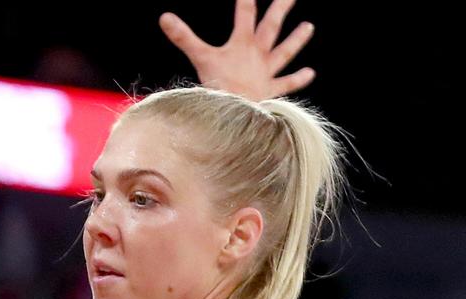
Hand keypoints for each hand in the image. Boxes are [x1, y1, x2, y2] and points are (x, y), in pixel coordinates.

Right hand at [161, 0, 315, 99]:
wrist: (237, 112)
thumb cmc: (220, 84)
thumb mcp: (200, 57)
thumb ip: (183, 37)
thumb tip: (164, 17)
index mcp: (242, 43)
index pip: (245, 13)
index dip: (246, 0)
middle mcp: (258, 54)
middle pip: (272, 26)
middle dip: (282, 8)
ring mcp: (266, 72)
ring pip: (285, 52)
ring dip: (297, 39)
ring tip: (309, 26)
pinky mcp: (271, 90)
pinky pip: (286, 83)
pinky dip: (298, 79)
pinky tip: (310, 72)